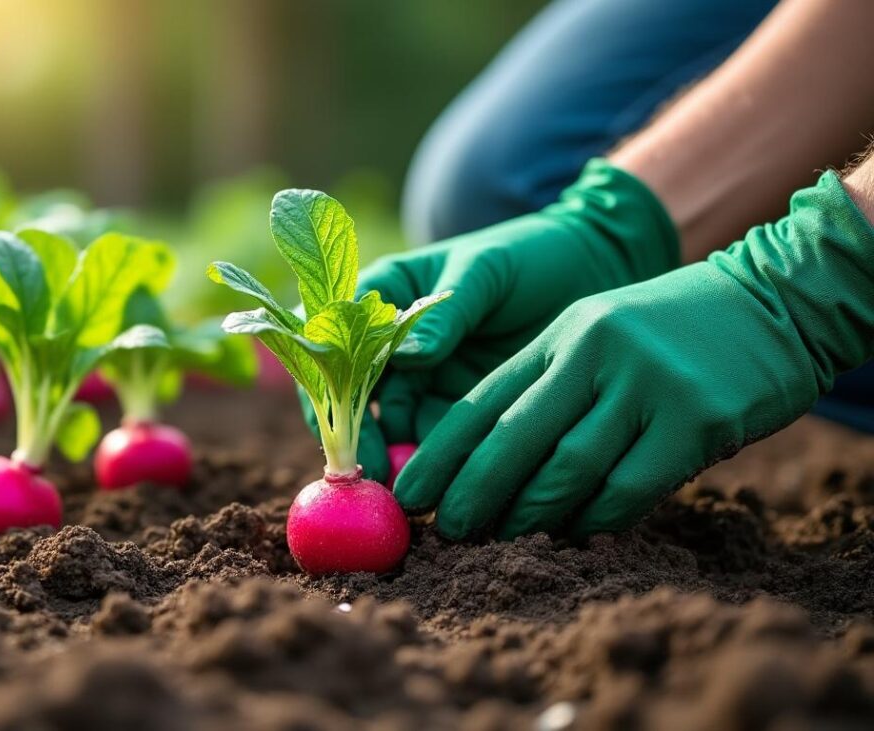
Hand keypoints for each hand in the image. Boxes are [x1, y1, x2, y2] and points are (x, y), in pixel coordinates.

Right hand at [299, 159, 678, 480]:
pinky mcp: (455, 406)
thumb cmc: (530, 256)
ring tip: (412, 494)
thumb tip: (408, 353)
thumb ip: (446, 311)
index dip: (330, 390)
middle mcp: (389, 341)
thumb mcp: (485, 272)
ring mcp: (421, 377)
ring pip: (391, 427)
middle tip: (379, 479)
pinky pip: (434, 442)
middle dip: (361, 440)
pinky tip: (447, 488)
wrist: (591, 271)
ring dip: (396, 460)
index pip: (331, 344)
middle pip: (353, 397)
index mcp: (381, 294)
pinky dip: (435, 466)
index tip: (349, 428)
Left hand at [396, 171, 873, 539]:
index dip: (441, 454)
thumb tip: (488, 471)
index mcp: (562, 335)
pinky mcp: (695, 418)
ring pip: (567, 468)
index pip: (484, 401)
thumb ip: (548, 390)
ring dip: (529, 514)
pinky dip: (596, 518)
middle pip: (513, 439)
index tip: (408, 495)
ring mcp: (646, 384)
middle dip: (473, 492)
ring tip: (503, 539)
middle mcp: (595, 354)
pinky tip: (576, 532)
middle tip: (449, 532)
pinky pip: (629, 487)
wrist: (773, 297)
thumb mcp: (597, 335)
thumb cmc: (671, 331)